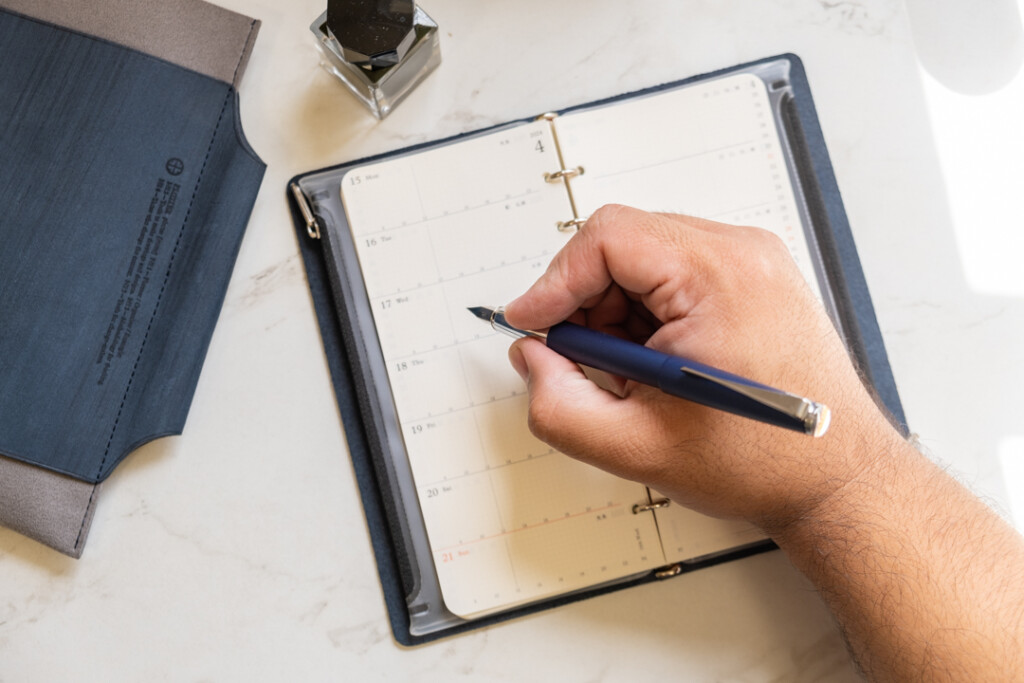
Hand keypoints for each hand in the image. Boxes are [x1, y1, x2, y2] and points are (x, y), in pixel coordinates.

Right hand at [504, 205, 907, 531]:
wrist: (837, 479)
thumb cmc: (765, 461)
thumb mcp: (636, 447)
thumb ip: (558, 405)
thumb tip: (533, 358)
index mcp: (719, 277)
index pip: (607, 238)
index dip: (555, 281)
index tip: (532, 322)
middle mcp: (742, 254)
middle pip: (624, 244)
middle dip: (587, 303)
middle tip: (586, 361)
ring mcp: (753, 262)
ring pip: (646, 259)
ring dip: (618, 312)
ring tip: (634, 374)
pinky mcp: (754, 279)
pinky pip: (676, 274)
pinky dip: (648, 313)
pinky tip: (659, 364)